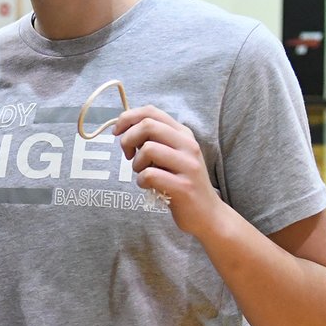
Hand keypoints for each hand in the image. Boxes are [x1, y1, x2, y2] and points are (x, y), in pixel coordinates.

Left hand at [113, 105, 227, 237]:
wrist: (207, 214)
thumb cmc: (181, 182)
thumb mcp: (172, 155)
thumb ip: (154, 140)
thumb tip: (125, 128)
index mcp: (183, 134)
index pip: (151, 111)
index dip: (128, 118)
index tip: (117, 132)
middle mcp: (188, 145)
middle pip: (148, 125)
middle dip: (128, 139)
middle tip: (128, 155)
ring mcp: (188, 166)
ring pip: (148, 149)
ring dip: (137, 163)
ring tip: (143, 173)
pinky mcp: (184, 187)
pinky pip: (149, 175)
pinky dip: (141, 181)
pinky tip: (148, 186)